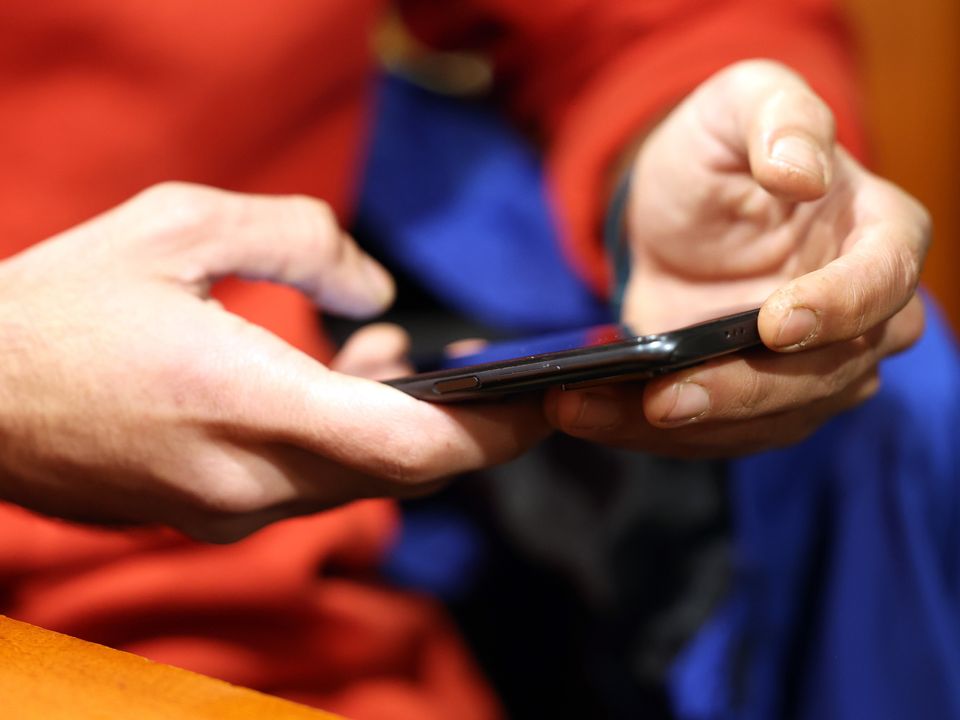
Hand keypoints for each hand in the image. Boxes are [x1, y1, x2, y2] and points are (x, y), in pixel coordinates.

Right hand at [0, 183, 547, 540]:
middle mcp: (247, 480)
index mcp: (247, 405)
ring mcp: (226, 510)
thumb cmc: (61, 304)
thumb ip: (296, 239)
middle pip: (399, 473)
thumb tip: (375, 288)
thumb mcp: (181, 226)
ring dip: (398, 425)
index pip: (409, 449)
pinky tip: (342, 379)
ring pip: (356, 480)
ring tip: (403, 356)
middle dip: (461, 428)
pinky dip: (345, 439)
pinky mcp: (207, 515)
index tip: (541, 403)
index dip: (490, 433)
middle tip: (493, 375)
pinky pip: (308, 484)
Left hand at [547, 60, 928, 456]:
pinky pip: (711, 433)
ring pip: (765, 421)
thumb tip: (802, 172)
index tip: (775, 323)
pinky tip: (583, 413)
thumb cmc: (720, 152)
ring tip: (585, 409)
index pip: (883, 281)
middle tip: (663, 400)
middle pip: (825, 376)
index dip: (838, 308)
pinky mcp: (751, 402)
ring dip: (679, 427)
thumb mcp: (742, 104)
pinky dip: (641, 431)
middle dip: (739, 394)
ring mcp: (810, 370)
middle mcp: (860, 316)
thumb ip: (781, 118)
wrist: (675, 213)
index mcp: (878, 235)